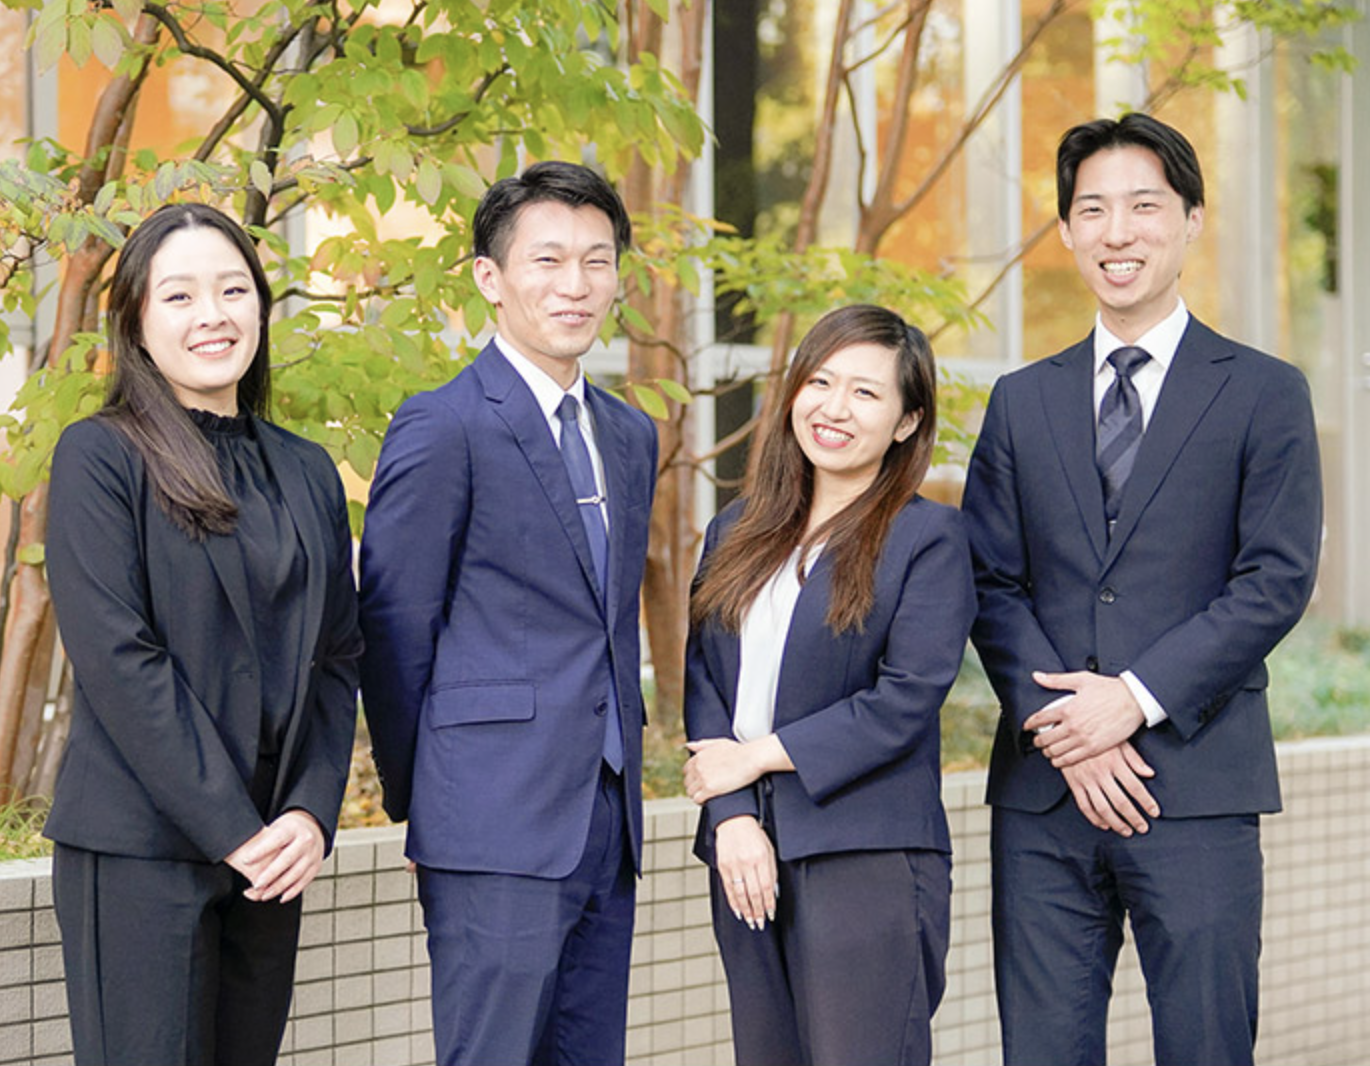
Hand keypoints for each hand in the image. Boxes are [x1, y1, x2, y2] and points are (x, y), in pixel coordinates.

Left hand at [225, 810, 325, 902]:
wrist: (313, 828)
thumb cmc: (288, 830)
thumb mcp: (276, 827)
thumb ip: (263, 840)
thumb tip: (242, 858)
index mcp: (292, 829)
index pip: (276, 839)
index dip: (261, 850)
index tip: (246, 860)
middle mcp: (305, 840)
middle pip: (287, 859)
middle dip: (271, 873)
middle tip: (256, 884)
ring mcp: (313, 854)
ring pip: (296, 873)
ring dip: (279, 886)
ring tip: (264, 894)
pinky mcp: (316, 866)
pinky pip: (305, 881)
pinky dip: (293, 891)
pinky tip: (281, 897)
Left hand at [684, 735, 791, 803]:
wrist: (751, 758)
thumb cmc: (739, 751)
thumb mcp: (719, 743)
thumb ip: (702, 745)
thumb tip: (688, 745)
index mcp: (699, 756)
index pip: (686, 770)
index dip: (693, 777)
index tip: (701, 781)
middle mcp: (698, 767)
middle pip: (687, 782)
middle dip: (694, 787)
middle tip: (705, 790)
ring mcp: (703, 778)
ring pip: (691, 792)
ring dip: (697, 795)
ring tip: (707, 797)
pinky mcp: (710, 789)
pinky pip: (697, 799)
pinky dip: (702, 802)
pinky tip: (709, 801)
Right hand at [714, 816, 777, 930]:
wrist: (733, 820)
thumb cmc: (754, 834)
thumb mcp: (769, 849)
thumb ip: (772, 871)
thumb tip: (773, 892)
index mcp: (762, 858)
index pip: (766, 887)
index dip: (769, 903)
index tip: (771, 914)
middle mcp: (747, 863)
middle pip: (754, 893)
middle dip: (758, 911)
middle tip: (761, 923)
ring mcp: (734, 865)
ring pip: (741, 894)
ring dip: (746, 911)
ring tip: (751, 921)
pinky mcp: (723, 867)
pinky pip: (728, 889)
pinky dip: (733, 902)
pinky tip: (738, 911)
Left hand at [1025, 671, 1145, 766]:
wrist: (1134, 701)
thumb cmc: (1109, 688)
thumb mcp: (1081, 680)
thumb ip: (1056, 680)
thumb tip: (1036, 676)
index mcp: (1067, 708)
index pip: (1039, 719)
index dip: (1029, 724)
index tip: (1026, 727)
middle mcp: (1072, 726)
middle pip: (1045, 739)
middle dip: (1038, 741)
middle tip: (1037, 741)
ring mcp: (1083, 739)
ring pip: (1055, 752)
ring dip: (1048, 752)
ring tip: (1047, 751)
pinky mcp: (1094, 749)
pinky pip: (1070, 760)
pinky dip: (1061, 762)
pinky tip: (1059, 760)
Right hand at [1060, 741, 1159, 835]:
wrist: (1066, 729)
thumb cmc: (1096, 735)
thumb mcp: (1118, 741)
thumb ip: (1134, 759)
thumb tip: (1150, 773)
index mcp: (1114, 761)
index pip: (1135, 787)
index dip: (1147, 802)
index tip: (1154, 812)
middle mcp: (1101, 773)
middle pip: (1121, 802)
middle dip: (1134, 818)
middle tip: (1143, 828)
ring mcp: (1086, 779)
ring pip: (1103, 808)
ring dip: (1116, 823)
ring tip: (1126, 831)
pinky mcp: (1074, 783)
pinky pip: (1084, 806)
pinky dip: (1094, 818)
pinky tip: (1104, 824)